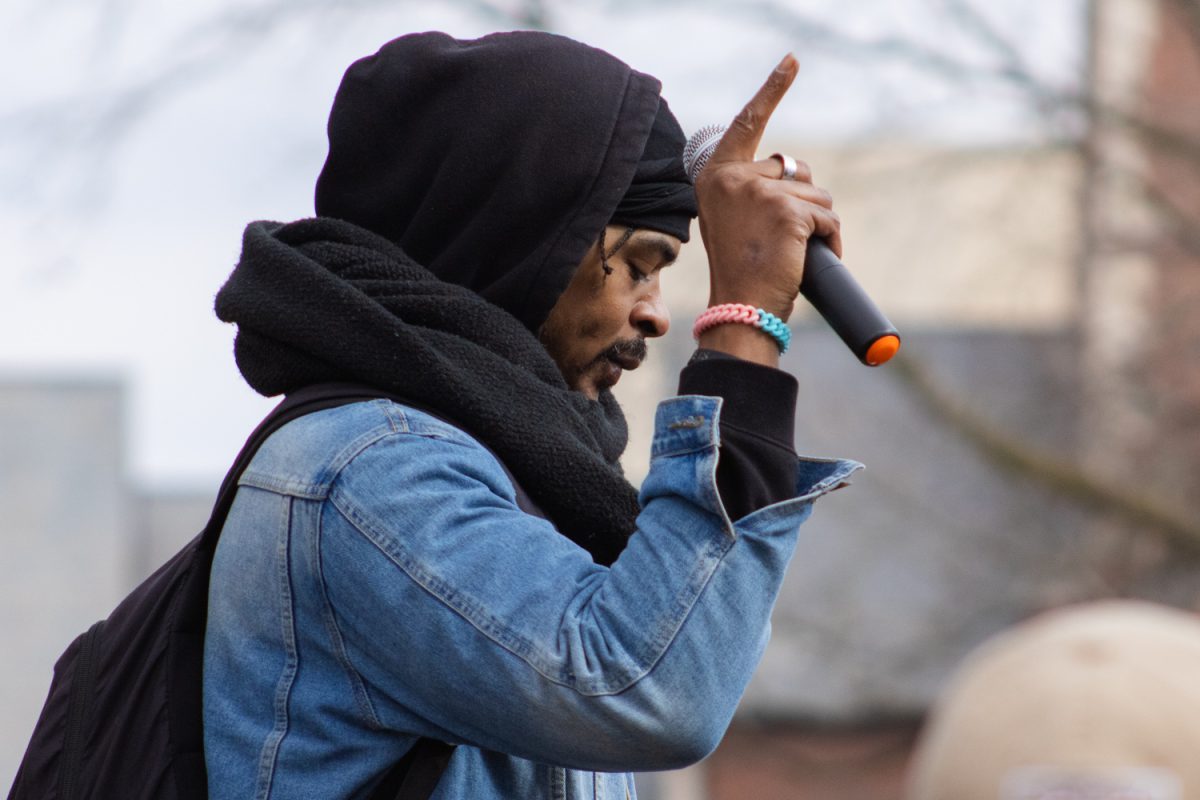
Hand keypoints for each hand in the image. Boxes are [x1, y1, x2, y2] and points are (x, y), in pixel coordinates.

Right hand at [695, 54, 841, 324]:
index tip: (792, 60)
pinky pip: (827, 218)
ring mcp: (760, 191)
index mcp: (715, 175)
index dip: (771, 90)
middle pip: (794, 170)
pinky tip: (807, 258)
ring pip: (817, 196)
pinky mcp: (788, 210)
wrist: (740, 307)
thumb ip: (753, 187)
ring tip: (791, 253)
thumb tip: (794, 169)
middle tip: (780, 238)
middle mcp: (733, 176)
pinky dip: (828, 240)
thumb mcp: (736, 217)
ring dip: (817, 226)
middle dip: (802, 203)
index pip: (746, 123)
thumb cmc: (741, 268)